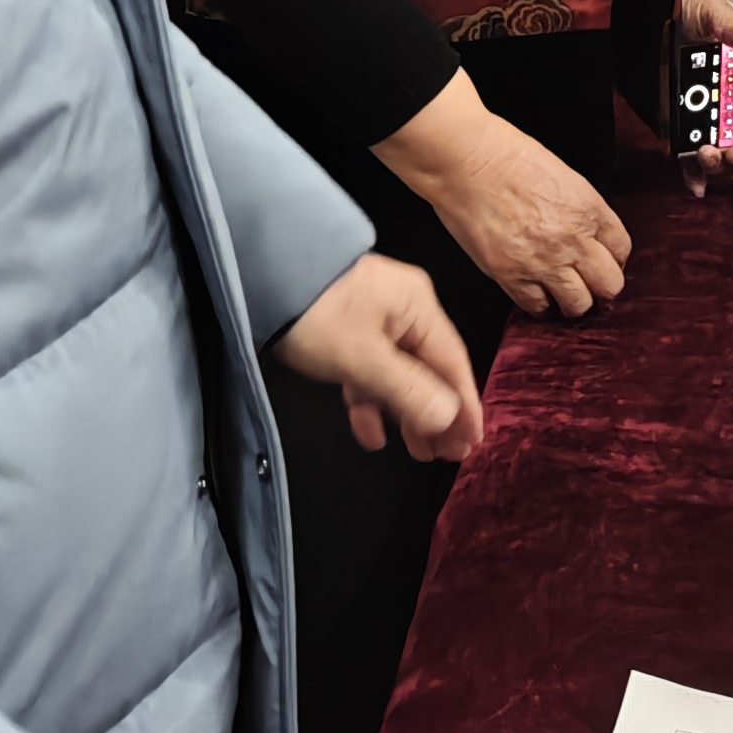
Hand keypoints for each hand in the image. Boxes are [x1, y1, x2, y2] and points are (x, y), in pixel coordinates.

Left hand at [268, 253, 483, 461]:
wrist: (260, 275)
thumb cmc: (319, 317)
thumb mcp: (363, 357)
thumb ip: (408, 389)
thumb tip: (451, 419)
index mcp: (418, 308)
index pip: (453, 363)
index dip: (464, 406)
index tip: (473, 444)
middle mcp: (404, 310)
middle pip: (430, 370)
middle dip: (438, 415)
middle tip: (446, 457)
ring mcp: (375, 319)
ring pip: (401, 374)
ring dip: (408, 414)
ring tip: (419, 454)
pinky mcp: (348, 330)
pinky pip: (371, 371)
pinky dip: (374, 401)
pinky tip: (373, 434)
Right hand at [378, 77, 632, 316]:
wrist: (467, 161)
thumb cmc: (507, 156)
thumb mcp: (562, 176)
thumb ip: (579, 210)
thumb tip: (586, 235)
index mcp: (588, 209)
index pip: (621, 249)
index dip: (612, 258)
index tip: (603, 261)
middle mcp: (573, 240)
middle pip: (609, 285)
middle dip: (601, 286)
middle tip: (588, 282)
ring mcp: (543, 262)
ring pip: (578, 304)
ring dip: (573, 301)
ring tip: (562, 293)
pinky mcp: (511, 276)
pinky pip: (537, 306)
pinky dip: (539, 304)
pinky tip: (536, 294)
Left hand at [674, 0, 732, 192]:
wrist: (654, 4)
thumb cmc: (691, 7)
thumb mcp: (712, 12)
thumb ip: (730, 25)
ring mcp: (706, 118)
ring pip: (723, 153)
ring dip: (721, 162)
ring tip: (710, 154)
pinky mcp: (678, 125)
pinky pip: (687, 157)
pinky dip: (692, 175)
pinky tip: (696, 185)